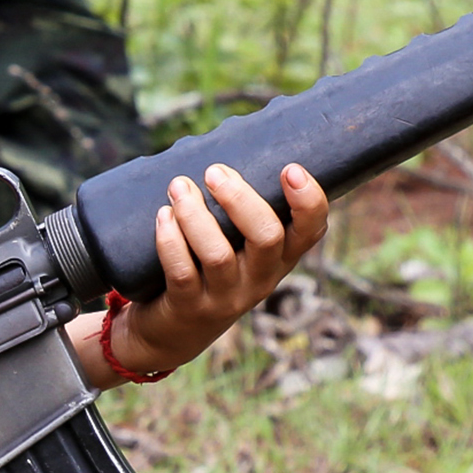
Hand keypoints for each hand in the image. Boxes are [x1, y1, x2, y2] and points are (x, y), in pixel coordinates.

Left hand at [102, 162, 327, 377]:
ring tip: (178, 187)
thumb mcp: (235, 244)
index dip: (309, 201)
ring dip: (195, 215)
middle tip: (214, 172)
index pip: (311, 232)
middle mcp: (259, 279)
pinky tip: (162, 216)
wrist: (170, 333)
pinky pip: (182, 272)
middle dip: (240, 199)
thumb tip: (225, 138)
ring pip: (218, 254)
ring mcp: (226, 297)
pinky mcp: (190, 308)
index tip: (290, 168)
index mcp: (279, 258)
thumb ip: (238, 206)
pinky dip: (171, 240)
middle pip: (266, 237)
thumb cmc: (205, 270)